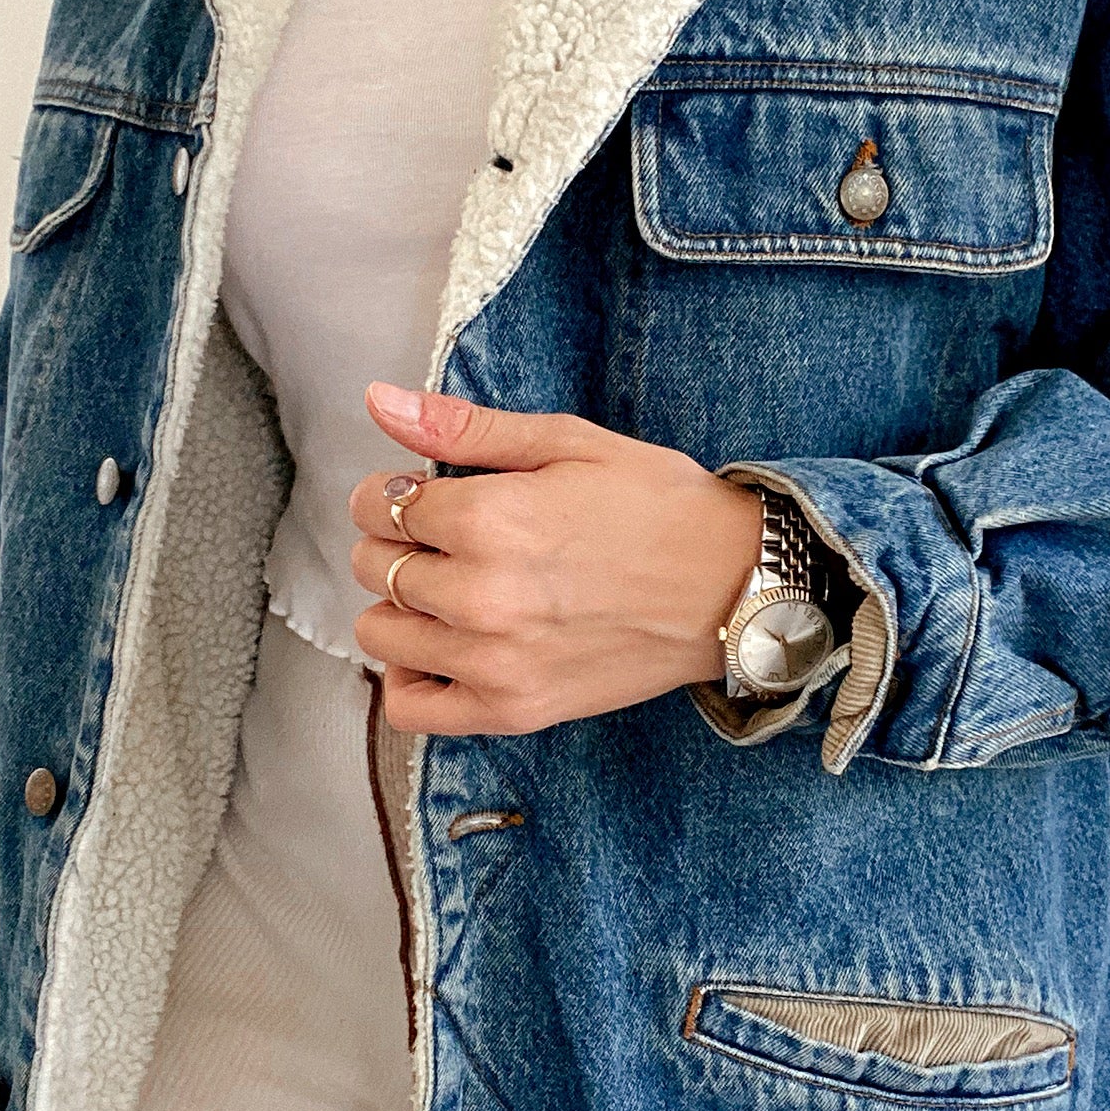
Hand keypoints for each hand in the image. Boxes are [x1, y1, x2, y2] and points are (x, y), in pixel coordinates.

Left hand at [348, 383, 761, 734]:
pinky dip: (408, 680)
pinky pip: (413, 709)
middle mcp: (481, 595)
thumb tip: (379, 401)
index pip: (380, 506)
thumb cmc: (658, 506)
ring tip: (444, 590)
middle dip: (393, 543)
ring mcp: (494, 661)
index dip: (391, 492)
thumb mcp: (567, 443)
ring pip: (380, 635)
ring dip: (399, 607)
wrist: (734, 586)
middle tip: (439, 538)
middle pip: (375, 568)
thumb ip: (466, 427)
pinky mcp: (514, 709)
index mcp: (489, 518)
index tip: (418, 493)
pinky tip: (438, 650)